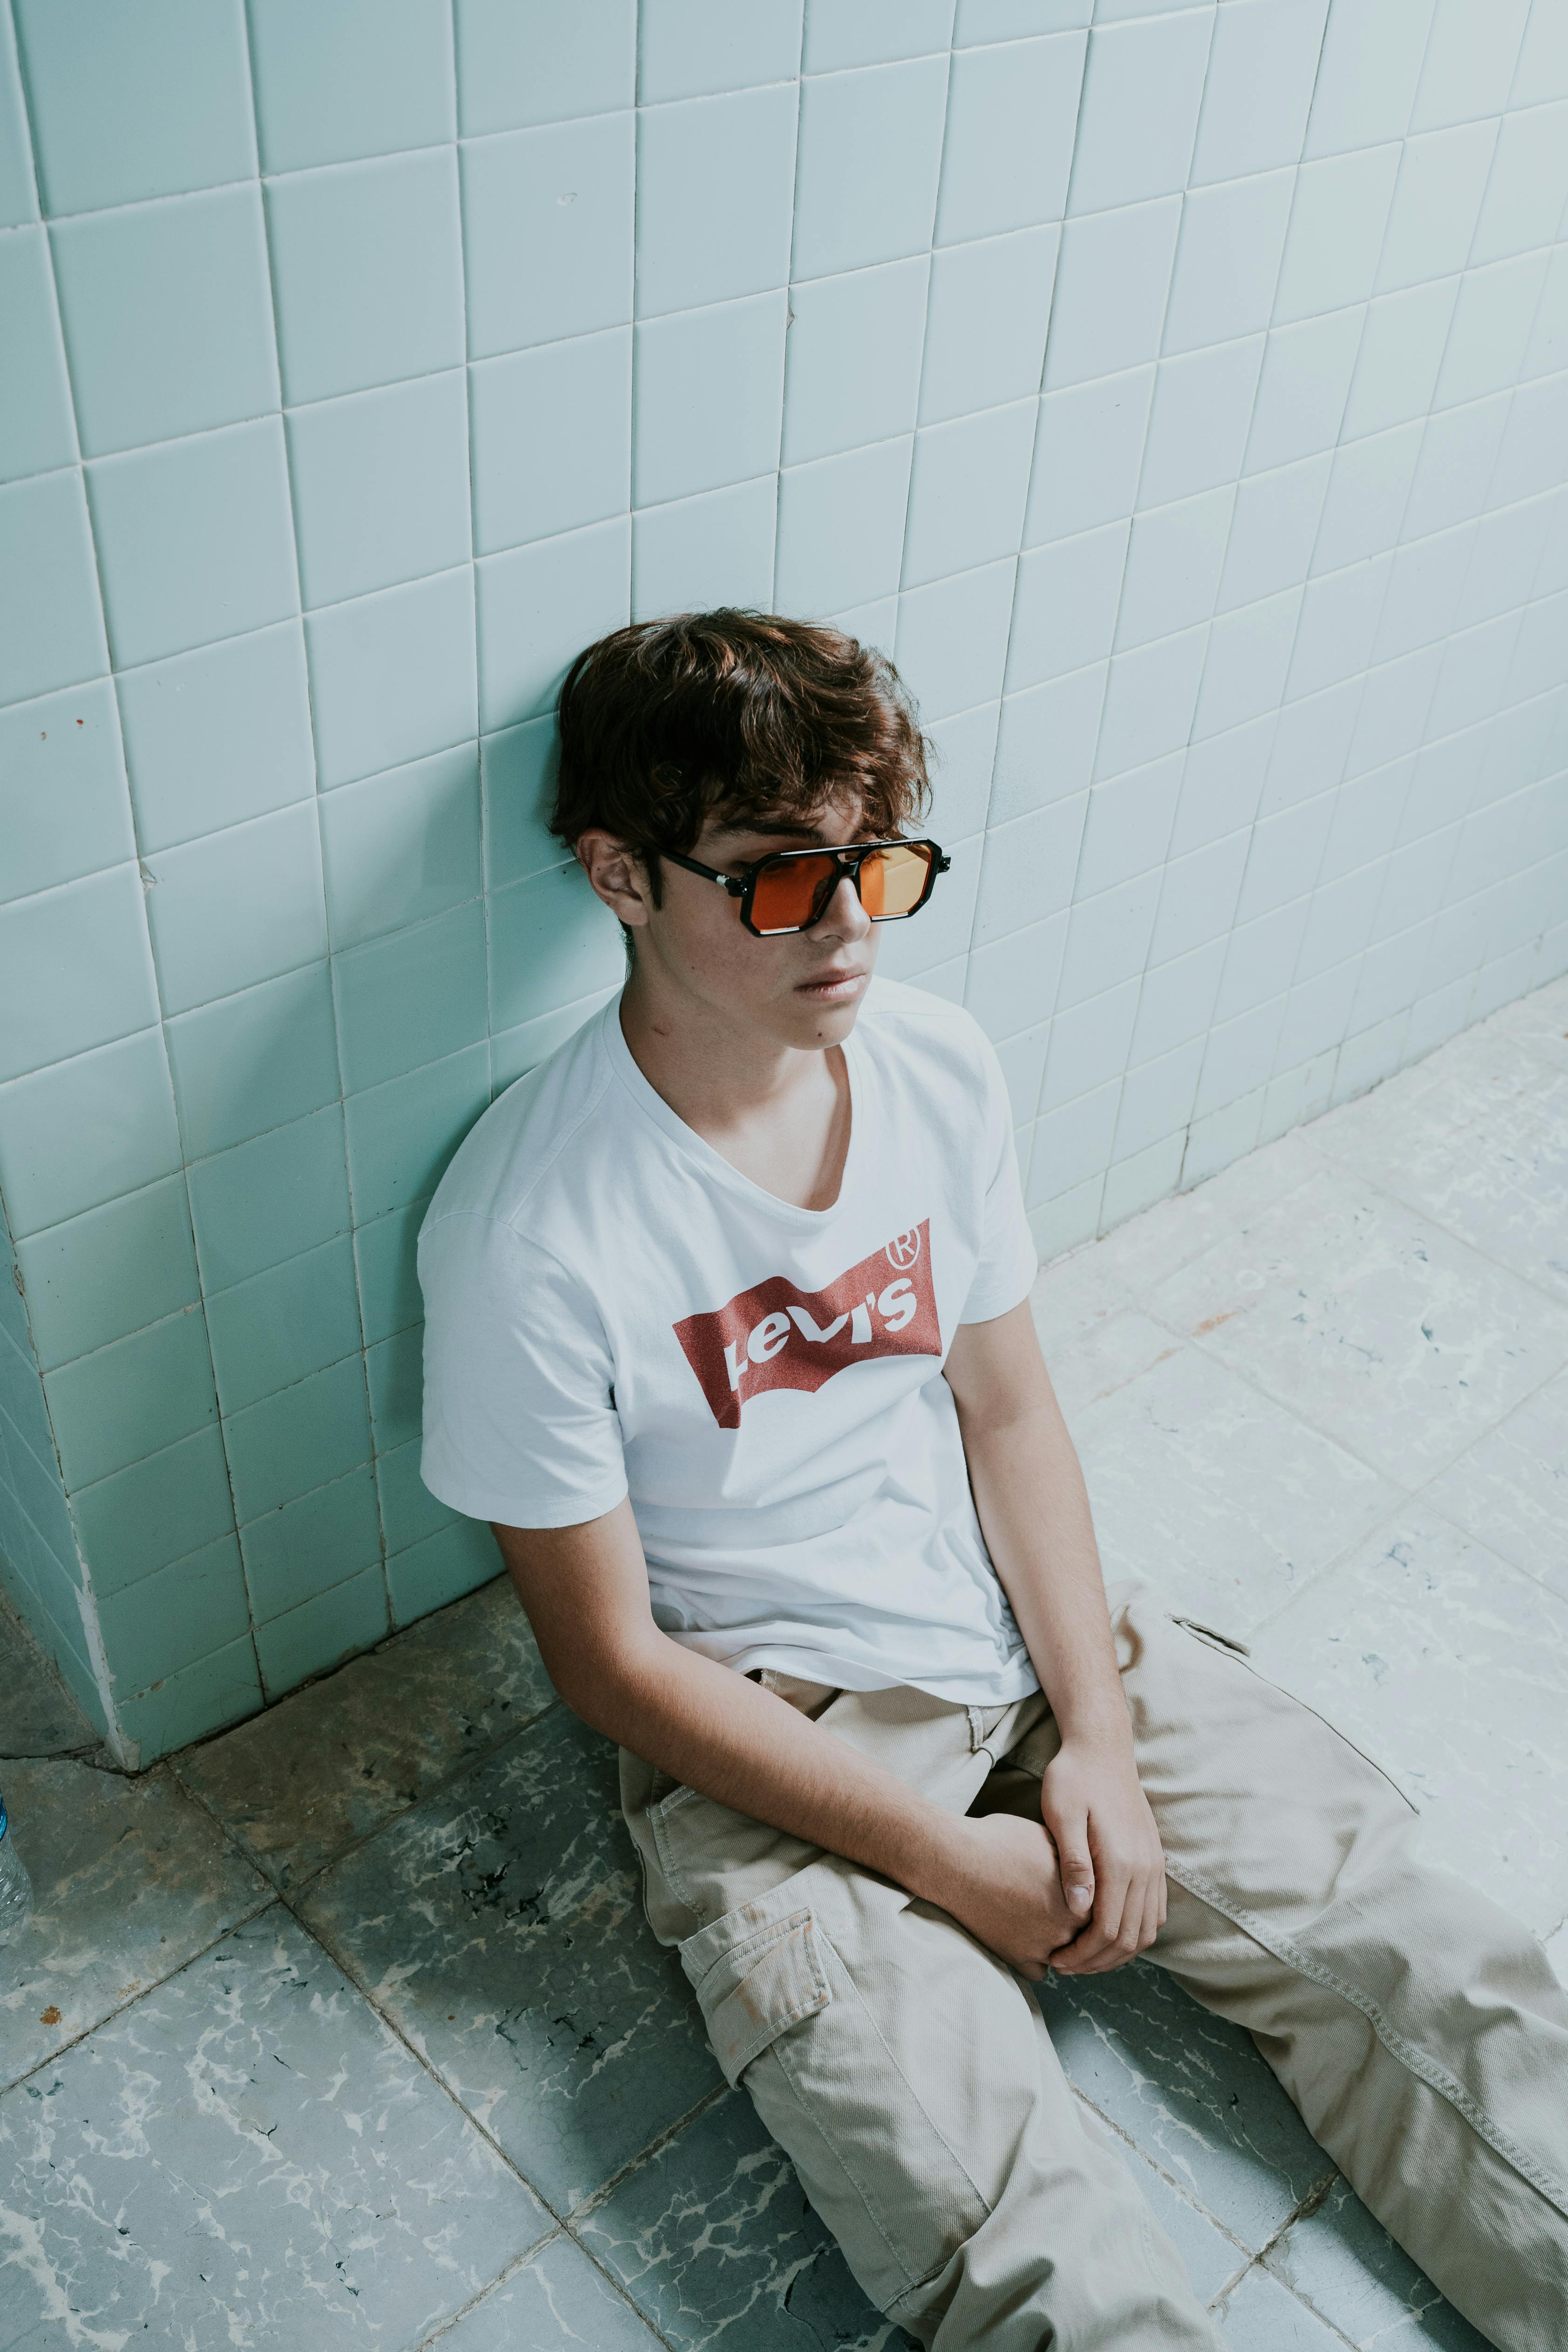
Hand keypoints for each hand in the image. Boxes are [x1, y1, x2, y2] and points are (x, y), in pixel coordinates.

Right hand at [930, 1811, 1080, 1979]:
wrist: (957, 1860)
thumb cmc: (1001, 1840)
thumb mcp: (1049, 1840)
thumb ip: (1075, 1863)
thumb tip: (1087, 1868)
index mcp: (1081, 1898)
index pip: (1102, 1910)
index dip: (1087, 1901)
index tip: (1075, 1894)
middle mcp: (1067, 1928)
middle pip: (1084, 1936)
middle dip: (1073, 1924)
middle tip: (1057, 1908)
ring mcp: (1042, 1947)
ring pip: (1065, 1957)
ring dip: (1058, 1945)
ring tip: (1040, 1921)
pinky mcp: (1017, 1959)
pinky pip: (1038, 1971)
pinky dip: (1034, 1959)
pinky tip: (1025, 1938)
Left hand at [1038, 1736, 1165, 1974]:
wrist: (1103, 1749)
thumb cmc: (1074, 1779)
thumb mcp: (1062, 1815)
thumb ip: (1073, 1863)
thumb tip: (1078, 1911)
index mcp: (1121, 1861)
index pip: (1107, 1930)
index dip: (1082, 1955)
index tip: (1056, 1960)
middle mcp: (1145, 1869)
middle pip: (1129, 1939)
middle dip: (1098, 1961)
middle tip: (1066, 1966)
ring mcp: (1154, 1865)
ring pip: (1146, 1930)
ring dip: (1118, 1952)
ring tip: (1085, 1956)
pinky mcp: (1155, 1860)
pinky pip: (1155, 1911)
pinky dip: (1135, 1933)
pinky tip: (1109, 1933)